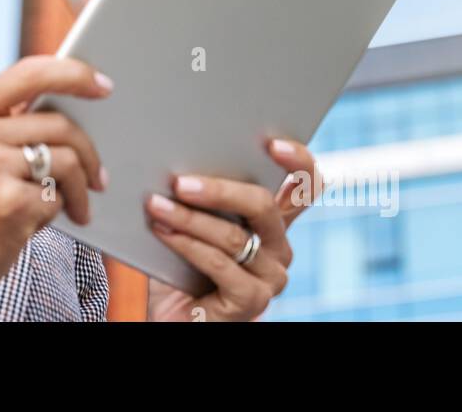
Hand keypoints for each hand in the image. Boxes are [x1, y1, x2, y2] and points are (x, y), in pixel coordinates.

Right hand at [0, 55, 110, 299]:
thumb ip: (10, 122)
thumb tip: (76, 104)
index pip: (30, 73)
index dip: (73, 74)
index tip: (104, 85)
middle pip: (59, 124)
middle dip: (89, 152)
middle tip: (100, 176)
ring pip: (66, 162)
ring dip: (81, 188)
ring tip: (80, 204)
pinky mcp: (8, 204)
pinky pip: (57, 198)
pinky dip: (58, 210)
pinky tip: (41, 221)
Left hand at [144, 137, 322, 321]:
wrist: (173, 318)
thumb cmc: (178, 267)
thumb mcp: (191, 224)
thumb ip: (197, 196)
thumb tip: (174, 157)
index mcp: (272, 223)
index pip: (305, 186)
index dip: (299, 162)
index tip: (272, 143)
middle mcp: (278, 248)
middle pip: (264, 206)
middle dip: (220, 190)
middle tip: (180, 182)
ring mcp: (270, 277)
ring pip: (235, 236)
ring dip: (189, 218)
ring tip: (156, 205)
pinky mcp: (252, 301)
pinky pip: (221, 265)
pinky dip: (188, 246)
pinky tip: (163, 232)